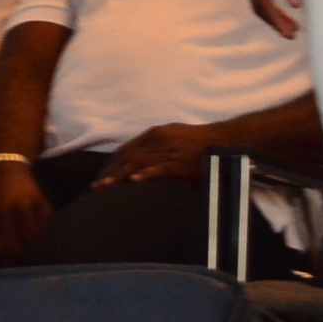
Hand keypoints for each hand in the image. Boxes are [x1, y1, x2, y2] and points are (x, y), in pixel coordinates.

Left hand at [0, 162, 54, 264]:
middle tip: (20, 264)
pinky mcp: (41, 201)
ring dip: (32, 250)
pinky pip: (45, 225)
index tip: (7, 267)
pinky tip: (43, 240)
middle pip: (14, 245)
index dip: (2, 260)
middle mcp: (8, 208)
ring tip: (32, 256)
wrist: (9, 165)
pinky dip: (44, 235)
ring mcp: (26, 204)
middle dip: (17, 259)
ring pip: (31, 238)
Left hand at [95, 124, 219, 187]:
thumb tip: (143, 163)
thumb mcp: (174, 138)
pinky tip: (135, 182)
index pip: (127, 149)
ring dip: (120, 175)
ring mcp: (170, 150)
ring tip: (106, 187)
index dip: (112, 163)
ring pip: (139, 163)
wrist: (226, 140)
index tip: (101, 176)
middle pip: (128, 156)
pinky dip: (147, 174)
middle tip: (96, 187)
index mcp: (155, 133)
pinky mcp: (182, 162)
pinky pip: (161, 168)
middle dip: (110, 171)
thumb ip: (157, 147)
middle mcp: (159, 139)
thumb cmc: (201, 142)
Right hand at [242, 0, 303, 39]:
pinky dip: (267, 3)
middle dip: (274, 21)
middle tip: (293, 34)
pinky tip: (280, 8)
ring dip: (271, 14)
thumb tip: (295, 5)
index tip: (291, 32)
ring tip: (289, 25)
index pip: (264, 3)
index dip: (277, 20)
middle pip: (257, 5)